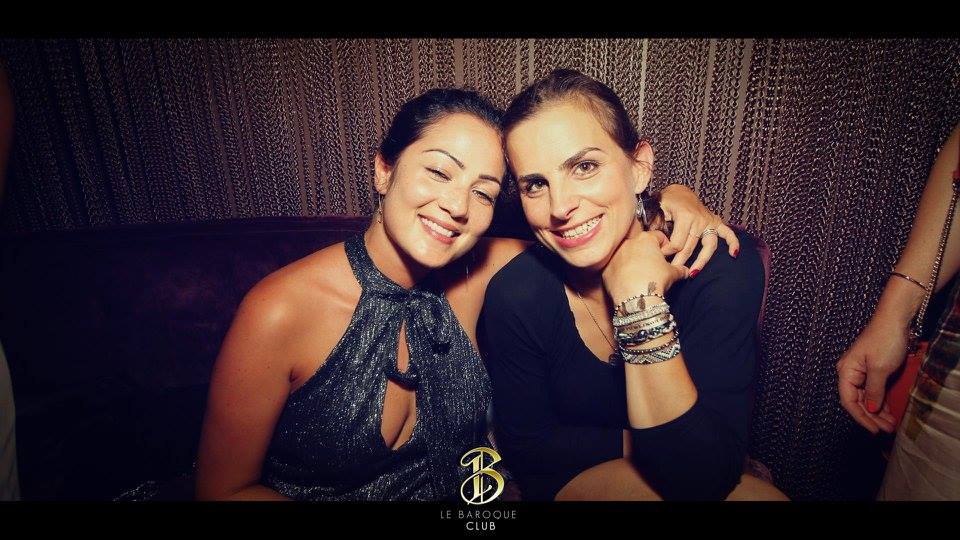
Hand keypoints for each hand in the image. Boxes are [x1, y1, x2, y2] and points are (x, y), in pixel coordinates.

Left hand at [601, 218, 687, 301]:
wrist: (636, 299)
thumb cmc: (656, 281)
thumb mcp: (673, 274)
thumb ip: (680, 269)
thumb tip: (686, 270)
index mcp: (646, 239)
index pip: (659, 236)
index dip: (665, 246)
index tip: (666, 255)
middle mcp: (628, 242)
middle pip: (640, 244)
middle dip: (647, 253)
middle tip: (653, 266)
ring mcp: (615, 254)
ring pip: (626, 254)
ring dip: (632, 261)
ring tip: (639, 275)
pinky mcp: (606, 267)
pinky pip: (615, 266)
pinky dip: (620, 271)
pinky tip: (627, 281)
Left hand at [659, 184, 740, 275]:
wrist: (680, 192)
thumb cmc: (668, 200)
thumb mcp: (659, 209)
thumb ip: (656, 223)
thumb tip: (653, 238)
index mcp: (685, 217)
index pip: (677, 242)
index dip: (667, 251)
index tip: (660, 256)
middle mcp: (700, 220)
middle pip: (690, 247)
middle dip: (680, 261)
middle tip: (672, 271)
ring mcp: (709, 222)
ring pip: (709, 246)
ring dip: (701, 261)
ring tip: (693, 273)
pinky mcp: (716, 222)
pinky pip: (728, 233)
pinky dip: (733, 243)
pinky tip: (733, 254)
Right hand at [836, 314, 905, 433]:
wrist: (894, 320)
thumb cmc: (884, 340)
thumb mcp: (880, 369)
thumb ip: (874, 391)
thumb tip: (871, 409)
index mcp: (846, 372)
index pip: (849, 401)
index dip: (861, 417)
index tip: (874, 429)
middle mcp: (850, 373)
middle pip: (858, 401)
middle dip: (872, 417)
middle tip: (886, 429)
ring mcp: (860, 372)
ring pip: (866, 398)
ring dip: (878, 412)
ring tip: (890, 424)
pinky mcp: (871, 370)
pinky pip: (873, 390)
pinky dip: (881, 402)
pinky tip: (889, 412)